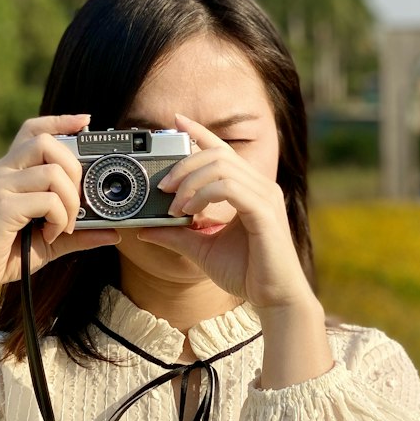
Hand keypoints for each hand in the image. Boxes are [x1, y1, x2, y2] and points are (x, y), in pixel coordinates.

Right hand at [0, 114, 120, 296]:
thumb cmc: (7, 254)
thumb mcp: (48, 239)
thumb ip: (77, 231)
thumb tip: (111, 232)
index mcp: (7, 170)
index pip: (33, 130)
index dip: (60, 121)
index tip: (85, 122)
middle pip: (46, 142)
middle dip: (74, 169)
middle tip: (77, 202)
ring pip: (51, 172)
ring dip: (70, 200)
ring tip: (65, 224)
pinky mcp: (1, 207)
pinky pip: (46, 200)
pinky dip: (59, 218)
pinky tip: (50, 234)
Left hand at [135, 113, 314, 311]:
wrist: (274, 299)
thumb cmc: (246, 273)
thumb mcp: (202, 249)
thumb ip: (177, 234)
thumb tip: (145, 228)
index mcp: (250, 189)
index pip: (223, 150)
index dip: (200, 132)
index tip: (177, 121)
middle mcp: (260, 186)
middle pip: (217, 154)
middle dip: (184, 164)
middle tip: (162, 186)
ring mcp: (265, 197)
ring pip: (222, 166)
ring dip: (190, 181)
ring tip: (175, 204)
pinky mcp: (264, 212)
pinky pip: (229, 187)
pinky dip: (203, 194)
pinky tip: (190, 210)